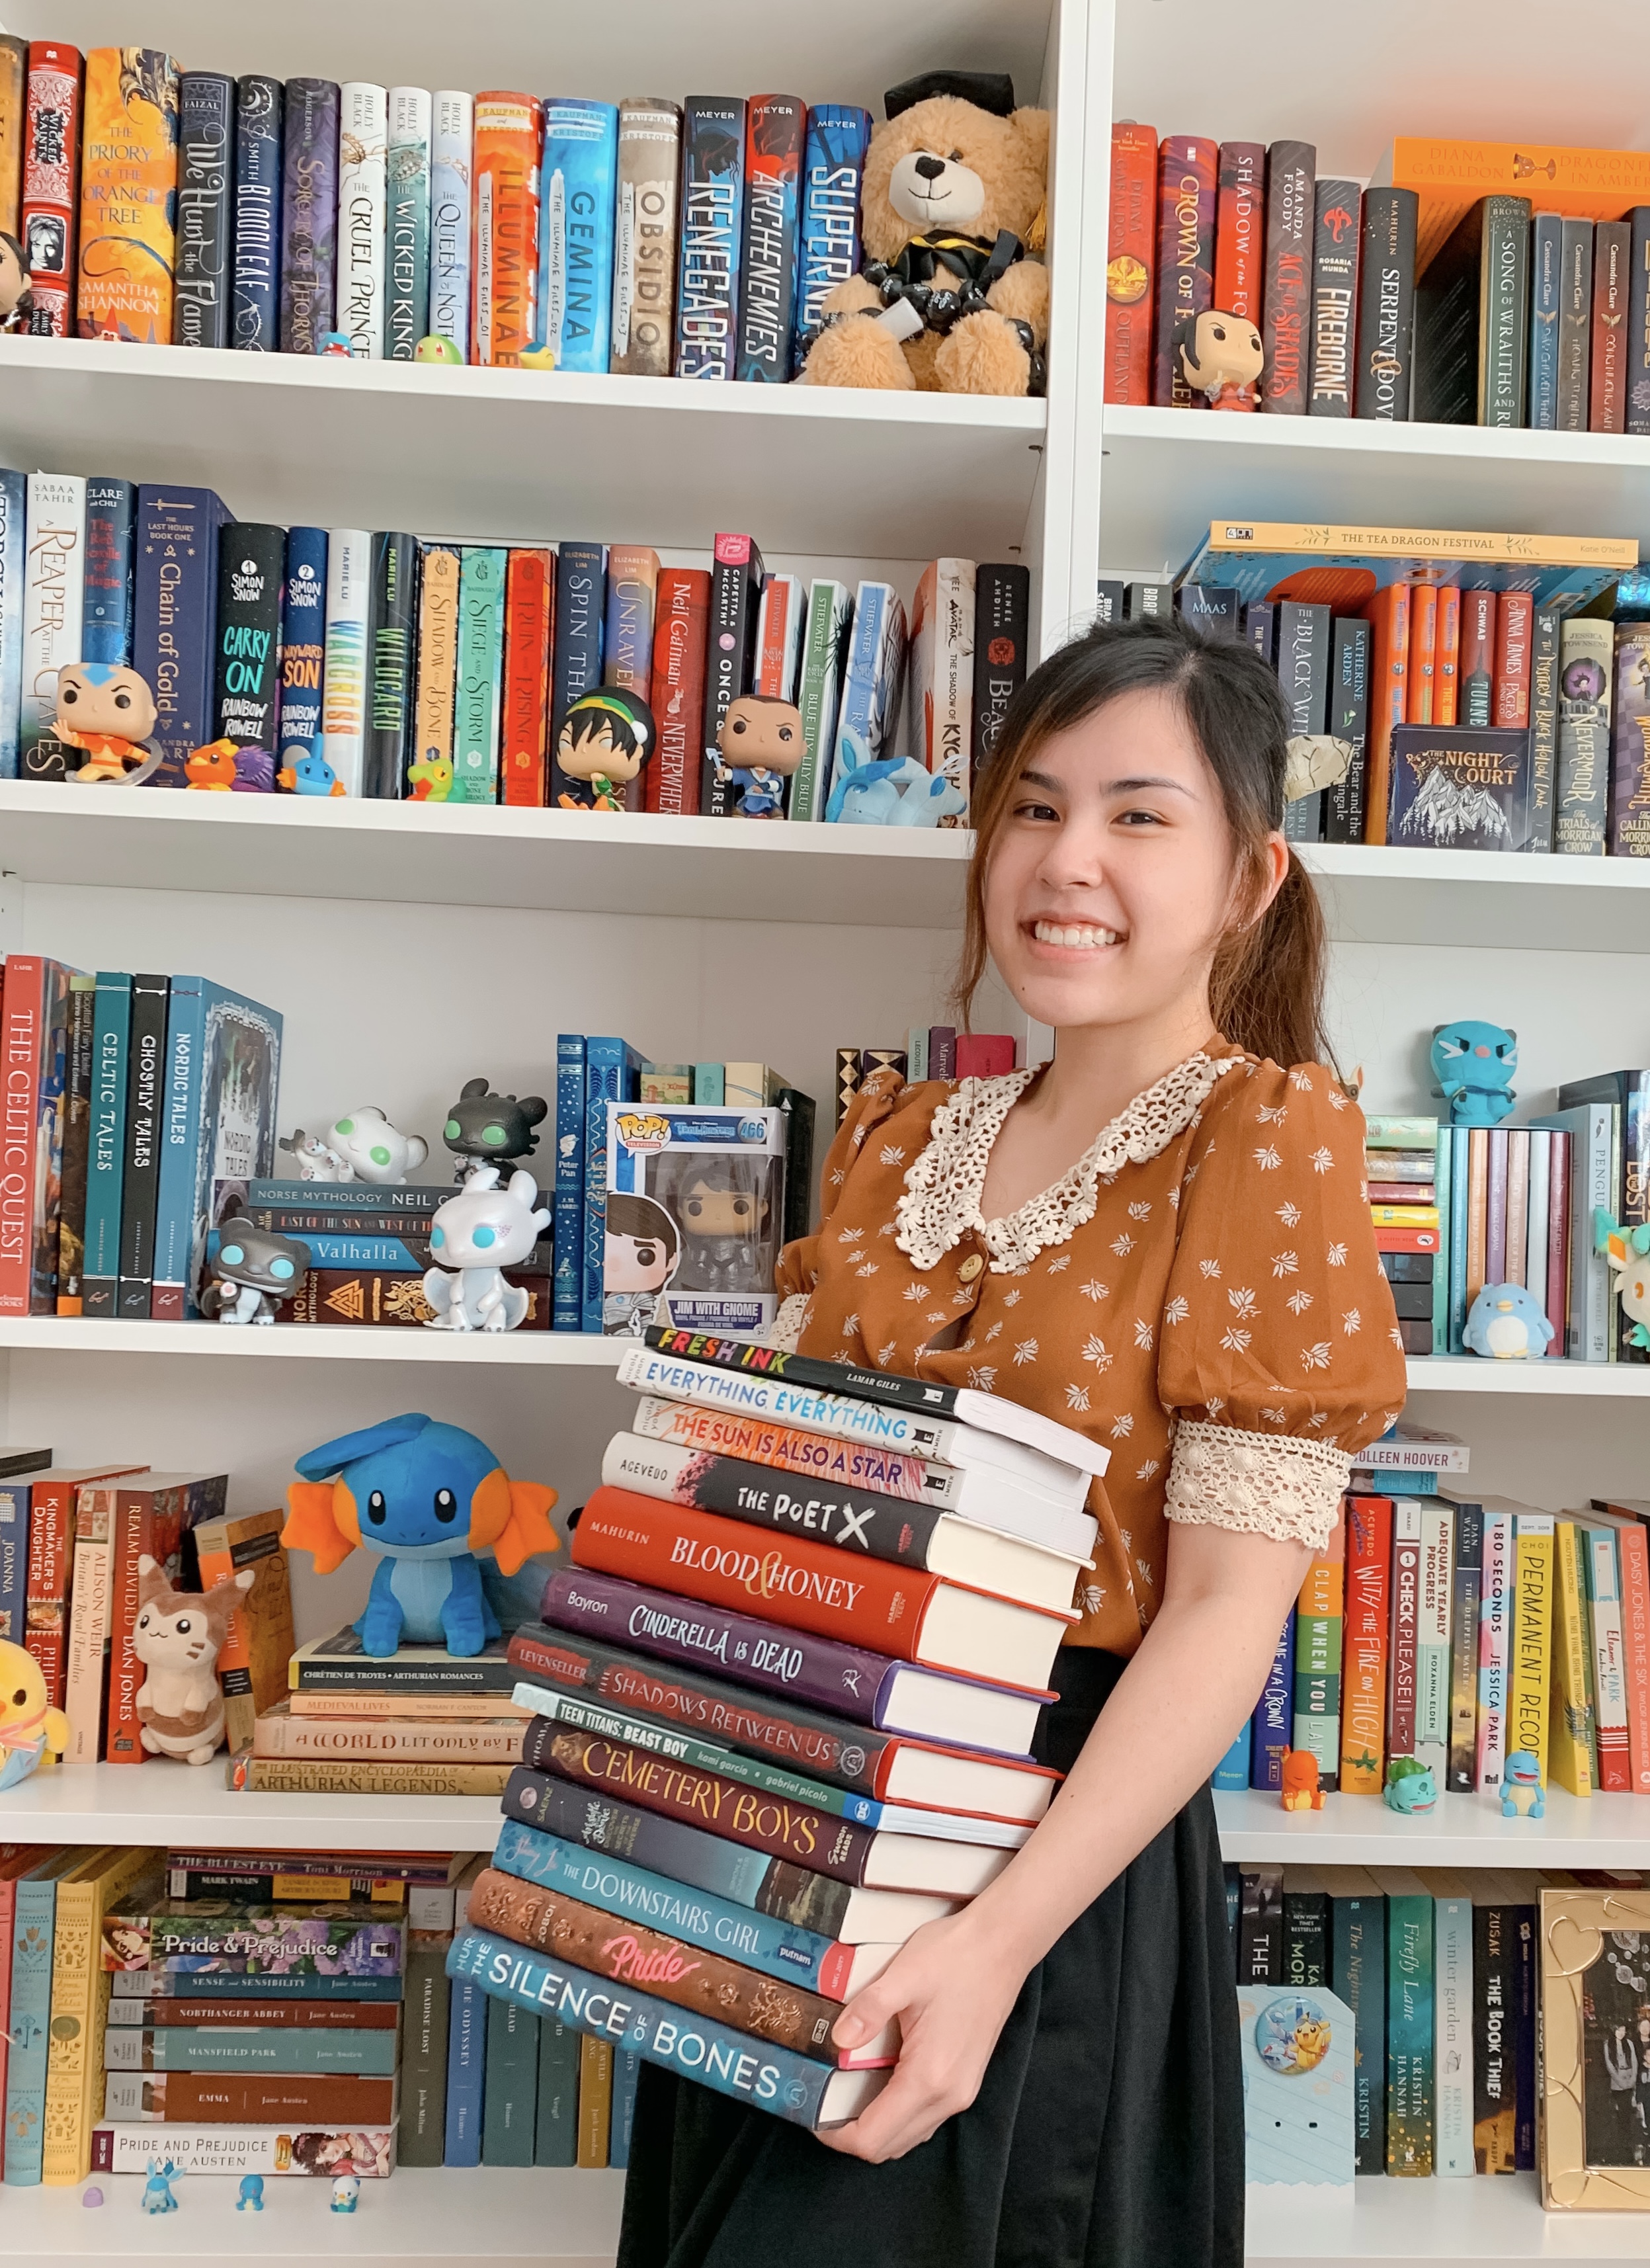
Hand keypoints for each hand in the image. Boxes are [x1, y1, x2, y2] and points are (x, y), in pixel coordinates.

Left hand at [815, 1906, 1029, 2164]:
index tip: (811, 2111)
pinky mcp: (966, 2080)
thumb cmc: (955, 1957)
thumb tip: (837, 2040)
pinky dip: (897, 2113)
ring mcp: (961, 2091)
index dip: (836, 2136)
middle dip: (851, 2135)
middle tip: (822, 2102)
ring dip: (875, 2126)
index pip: (874, 2138)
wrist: (1003, 1944)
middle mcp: (949, 2096)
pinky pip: (925, 2117)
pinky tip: (880, 2081)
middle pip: (890, 2146)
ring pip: (909, 2135)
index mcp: (929, 2077)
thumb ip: (868, 2010)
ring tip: (845, 2093)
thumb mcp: (903, 1976)